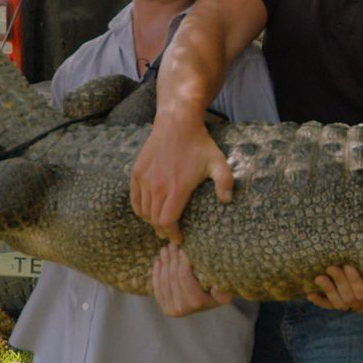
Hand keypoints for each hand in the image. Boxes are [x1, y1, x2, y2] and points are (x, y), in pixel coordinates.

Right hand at [130, 113, 233, 244]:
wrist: (177, 123)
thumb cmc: (199, 144)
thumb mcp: (218, 162)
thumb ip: (225, 182)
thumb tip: (227, 201)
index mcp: (176, 188)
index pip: (167, 221)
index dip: (172, 234)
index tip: (179, 238)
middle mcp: (157, 186)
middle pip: (154, 220)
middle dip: (163, 230)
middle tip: (171, 233)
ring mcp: (144, 180)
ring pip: (144, 212)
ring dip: (151, 221)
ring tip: (161, 223)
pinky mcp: (136, 173)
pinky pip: (135, 200)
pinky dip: (140, 210)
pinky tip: (148, 212)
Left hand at [151, 246, 232, 316]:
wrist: (208, 305)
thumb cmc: (217, 293)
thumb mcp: (225, 292)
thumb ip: (223, 292)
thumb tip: (215, 288)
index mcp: (197, 302)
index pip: (184, 276)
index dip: (181, 261)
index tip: (182, 249)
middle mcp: (182, 308)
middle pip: (172, 277)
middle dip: (172, 258)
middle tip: (172, 245)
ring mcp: (172, 309)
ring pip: (163, 280)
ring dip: (163, 263)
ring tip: (165, 250)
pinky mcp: (165, 308)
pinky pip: (157, 288)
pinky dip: (156, 273)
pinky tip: (158, 261)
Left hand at [309, 264, 362, 313]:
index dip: (354, 282)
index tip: (349, 266)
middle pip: (348, 297)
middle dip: (338, 282)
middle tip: (331, 266)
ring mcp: (354, 306)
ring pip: (338, 303)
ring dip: (327, 290)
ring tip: (319, 277)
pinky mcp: (346, 303)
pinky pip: (332, 306)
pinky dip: (320, 302)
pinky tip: (309, 295)